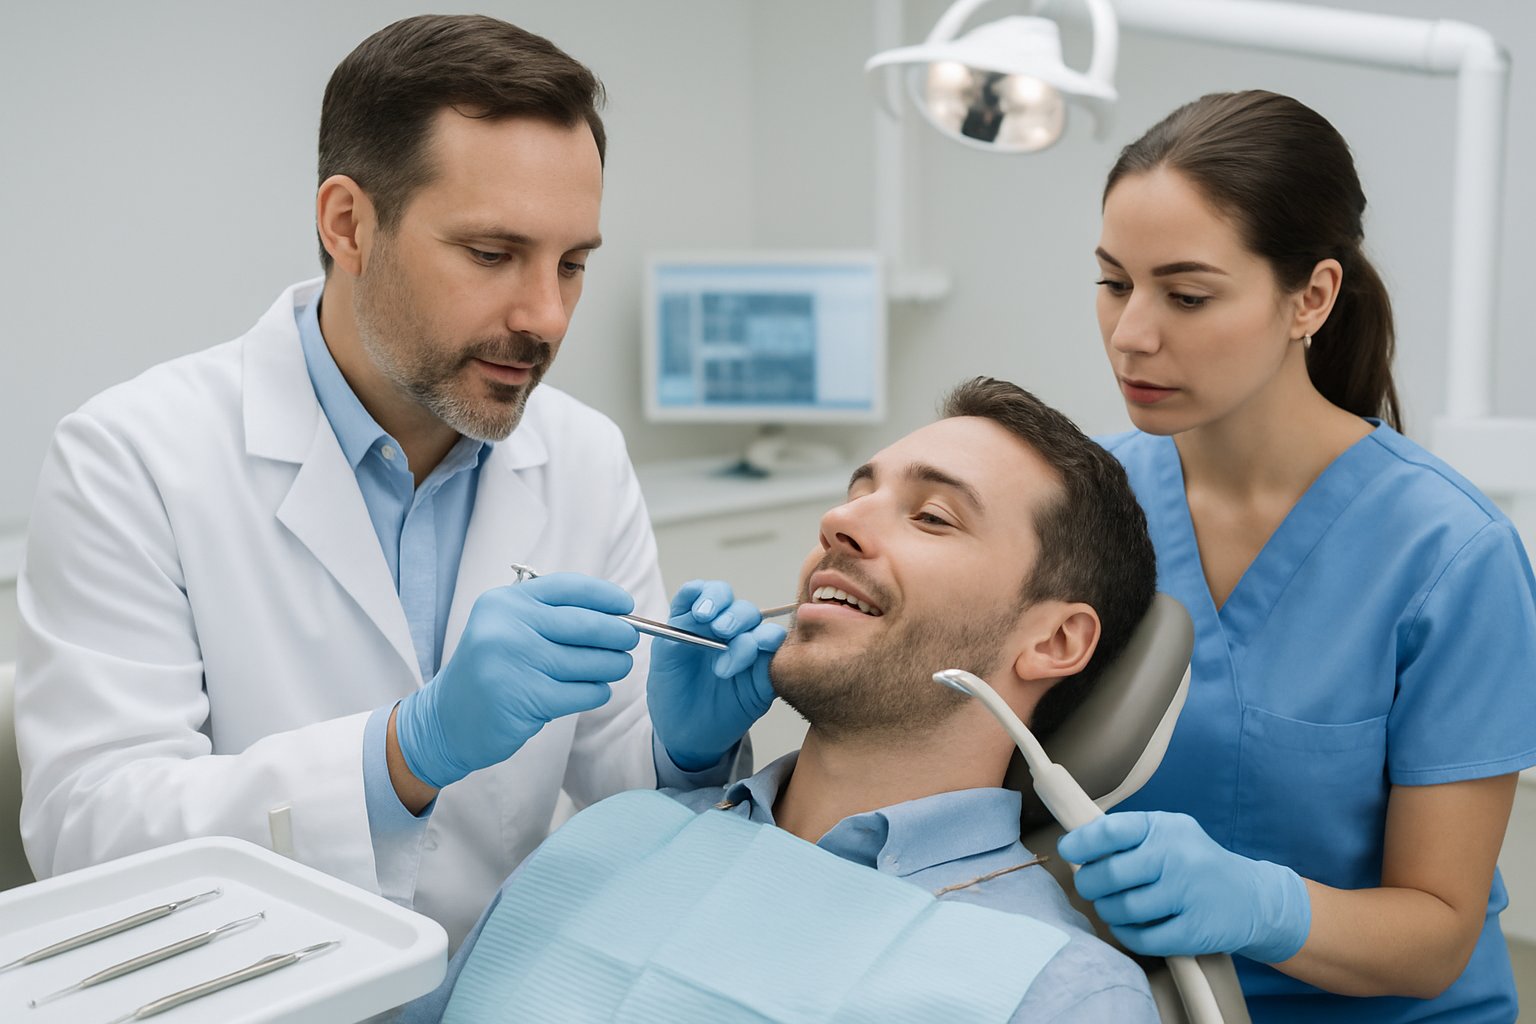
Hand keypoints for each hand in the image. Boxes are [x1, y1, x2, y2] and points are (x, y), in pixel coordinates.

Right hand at [394, 573, 639, 788]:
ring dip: (613, 665)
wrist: (448, 719)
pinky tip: (596, 690)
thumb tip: (617, 615)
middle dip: (618, 632)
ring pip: (589, 661)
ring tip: (618, 666)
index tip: (626, 605)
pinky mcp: (527, 699)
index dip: (604, 595)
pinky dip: (598, 691)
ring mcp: (515, 663)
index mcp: (505, 602)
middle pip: (585, 624)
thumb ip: (552, 616)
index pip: (568, 588)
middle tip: (630, 640)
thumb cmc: (493, 670)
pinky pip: (583, 692)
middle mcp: (507, 627)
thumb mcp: (509, 628)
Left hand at [648, 579, 786, 771]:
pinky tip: (757, 658)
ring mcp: (749, 654)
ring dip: (747, 639)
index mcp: (701, 623)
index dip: (709, 594)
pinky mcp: (765, 676)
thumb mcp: (664, 662)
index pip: (712, 594)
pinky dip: (773, 650)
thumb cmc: (672, 696)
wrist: (683, 737)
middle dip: (731, 614)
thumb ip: (677, 632)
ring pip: (762, 629)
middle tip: (719, 631)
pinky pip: (779, 656)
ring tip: (724, 668)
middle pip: (741, 608)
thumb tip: (694, 610)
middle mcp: (727, 634)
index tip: (700, 611)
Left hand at [1058, 811, 1310, 961]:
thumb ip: (1127, 836)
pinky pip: (1142, 938)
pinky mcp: (1194, 931)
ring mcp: (1187, 895)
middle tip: (1089, 886)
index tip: (1069, 851)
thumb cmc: (1194, 862)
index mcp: (1164, 828)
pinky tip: (1128, 925)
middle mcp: (1176, 857)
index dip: (1080, 843)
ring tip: (1111, 905)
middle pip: (1110, 875)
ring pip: (1122, 908)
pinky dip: (1126, 934)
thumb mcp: (1167, 833)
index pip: (1110, 831)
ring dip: (1107, 910)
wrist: (1251, 898)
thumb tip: (1076, 845)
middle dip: (1089, 883)